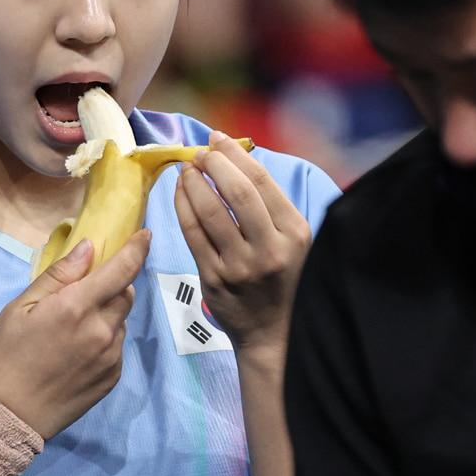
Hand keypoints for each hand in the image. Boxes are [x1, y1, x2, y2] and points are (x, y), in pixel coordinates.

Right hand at [0, 230, 148, 439]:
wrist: (6, 418)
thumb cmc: (4, 357)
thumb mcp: (19, 308)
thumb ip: (58, 276)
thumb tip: (89, 248)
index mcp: (77, 307)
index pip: (122, 269)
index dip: (138, 248)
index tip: (146, 235)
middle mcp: (102, 330)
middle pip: (126, 294)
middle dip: (114, 285)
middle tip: (85, 293)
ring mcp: (111, 356)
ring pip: (121, 321)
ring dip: (108, 315)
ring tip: (73, 329)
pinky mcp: (113, 378)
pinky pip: (117, 346)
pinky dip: (104, 339)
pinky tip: (76, 352)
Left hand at [173, 132, 311, 352]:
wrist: (273, 334)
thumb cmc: (284, 280)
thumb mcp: (295, 242)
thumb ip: (274, 208)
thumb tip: (240, 162)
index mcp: (295, 234)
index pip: (263, 183)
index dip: (236, 156)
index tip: (220, 140)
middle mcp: (269, 249)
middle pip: (238, 193)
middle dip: (215, 164)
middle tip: (202, 152)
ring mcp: (239, 266)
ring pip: (210, 211)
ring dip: (194, 182)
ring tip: (187, 168)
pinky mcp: (214, 279)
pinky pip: (193, 234)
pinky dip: (182, 206)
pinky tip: (179, 192)